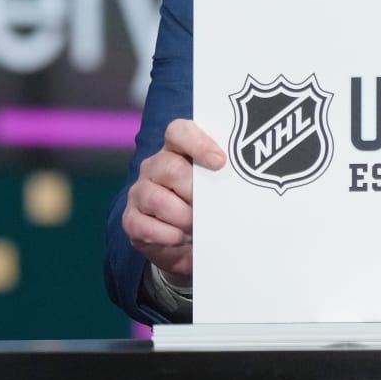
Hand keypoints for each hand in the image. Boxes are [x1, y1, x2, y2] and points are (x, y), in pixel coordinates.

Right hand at [120, 118, 224, 285]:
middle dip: (195, 193)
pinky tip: (180, 238)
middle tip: (211, 210)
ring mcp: (140, 192)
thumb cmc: (209, 211)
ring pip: (157, 199)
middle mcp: (155, 167)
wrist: (191, 248)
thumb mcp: (219, 192)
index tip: (220, 162)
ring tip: (197, 228)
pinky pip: (144, 225)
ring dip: (183, 218)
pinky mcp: (131, 219)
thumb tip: (249, 180)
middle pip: (171, 168)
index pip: (179, 131)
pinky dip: (168, 235)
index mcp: (177, 151)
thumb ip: (225, 180)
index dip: (198, 143)